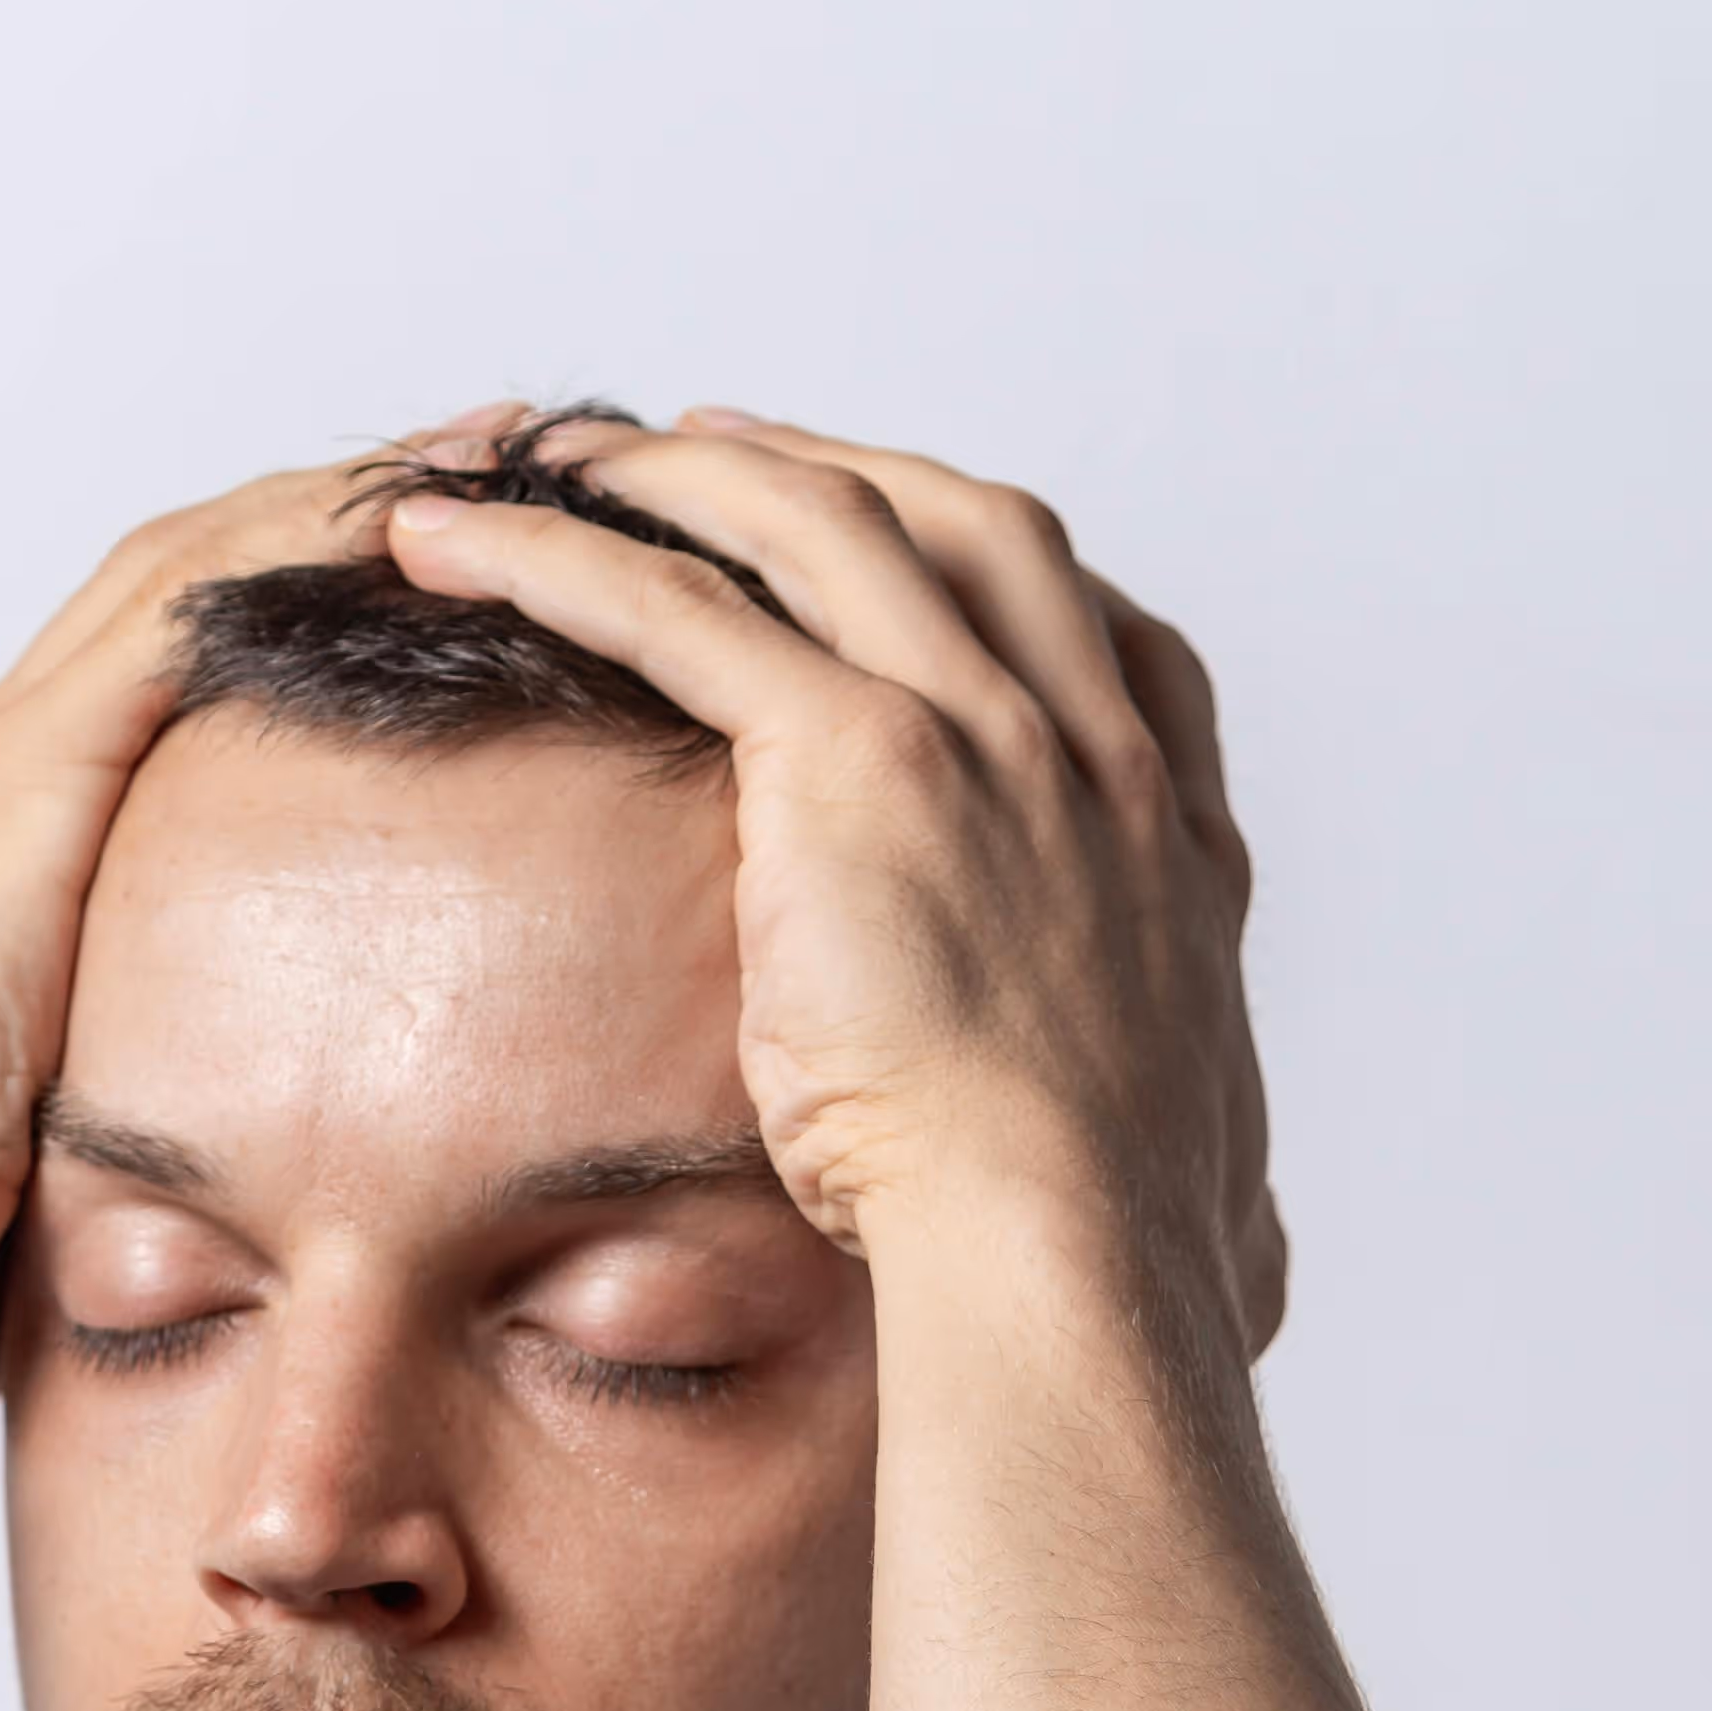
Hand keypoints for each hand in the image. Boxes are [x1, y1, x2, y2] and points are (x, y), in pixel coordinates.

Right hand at [0, 454, 409, 1417]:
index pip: (160, 671)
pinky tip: (411, 529)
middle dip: (334, 505)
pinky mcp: (19, 798)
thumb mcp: (48, 1160)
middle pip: (182, 576)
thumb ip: (127, 1126)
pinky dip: (293, 558)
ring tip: (494, 454)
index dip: (286, 596)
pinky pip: (179, 626)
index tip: (421, 562)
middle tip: (491, 452)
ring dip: (341, 499)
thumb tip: (220, 1217)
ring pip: (189, 566)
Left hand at [384, 412, 1278, 1376]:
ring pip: (811, 523)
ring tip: (554, 461)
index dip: (989, 571)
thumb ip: (1199, 1162)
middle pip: (957, 521)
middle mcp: (1093, 751)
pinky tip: (460, 538)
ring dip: (672, 476)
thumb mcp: (1191, 1178)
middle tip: (703, 449)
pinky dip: (559, 555)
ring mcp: (987, 735)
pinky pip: (680, 608)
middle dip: (824, 467)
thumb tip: (1252, 1261)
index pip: (1103, 638)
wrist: (1071, 1251)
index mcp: (1172, 840)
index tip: (903, 542)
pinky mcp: (859, 760)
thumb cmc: (1105, 1256)